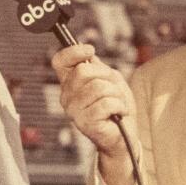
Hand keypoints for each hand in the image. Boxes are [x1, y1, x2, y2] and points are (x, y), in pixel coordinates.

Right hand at [50, 44, 134, 184]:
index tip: (90, 50)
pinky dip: (119, 106)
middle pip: (83, 72)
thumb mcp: (110, 80)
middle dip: (106, 77)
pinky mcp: (85, 123)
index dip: (73, 52)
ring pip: (98, 87)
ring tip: (117, 104)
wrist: (125, 134)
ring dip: (116, 94)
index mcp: (70, 84)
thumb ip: (97, 66)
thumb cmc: (117, 106)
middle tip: (114, 90)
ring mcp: (73, 111)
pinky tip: (118, 113)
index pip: (60, 62)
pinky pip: (106, 103)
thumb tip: (87, 52)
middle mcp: (66, 97)